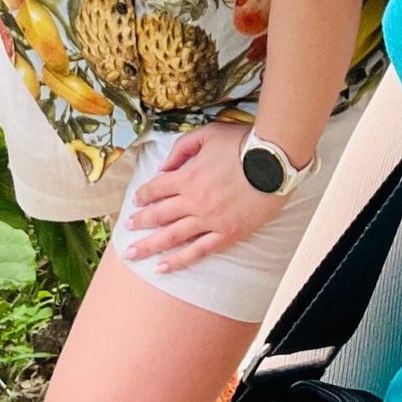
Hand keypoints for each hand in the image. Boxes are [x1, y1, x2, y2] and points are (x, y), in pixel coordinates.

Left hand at [123, 124, 293, 273]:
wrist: (275, 161)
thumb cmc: (243, 144)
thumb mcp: (209, 133)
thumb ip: (182, 147)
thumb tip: (164, 166)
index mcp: (188, 177)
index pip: (156, 188)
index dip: (143, 194)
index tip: (136, 200)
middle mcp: (194, 201)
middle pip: (159, 215)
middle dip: (140, 222)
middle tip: (127, 229)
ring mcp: (209, 221)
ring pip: (172, 237)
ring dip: (149, 246)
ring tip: (132, 254)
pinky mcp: (226, 234)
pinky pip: (198, 251)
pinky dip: (178, 261)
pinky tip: (162, 267)